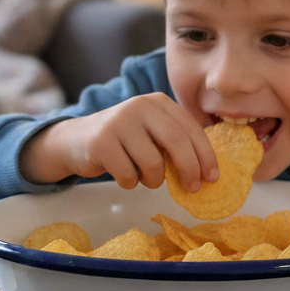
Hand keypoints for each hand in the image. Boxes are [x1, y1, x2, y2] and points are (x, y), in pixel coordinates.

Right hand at [19, 93, 218, 191]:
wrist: (76, 140)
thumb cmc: (124, 141)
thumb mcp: (152, 133)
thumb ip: (176, 143)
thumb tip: (208, 172)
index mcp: (159, 102)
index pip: (191, 129)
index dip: (205, 155)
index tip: (212, 177)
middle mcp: (140, 106)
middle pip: (177, 143)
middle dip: (189, 170)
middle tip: (192, 188)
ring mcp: (119, 122)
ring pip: (153, 164)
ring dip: (153, 181)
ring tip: (144, 178)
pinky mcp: (102, 141)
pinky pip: (129, 175)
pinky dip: (130, 183)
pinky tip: (122, 174)